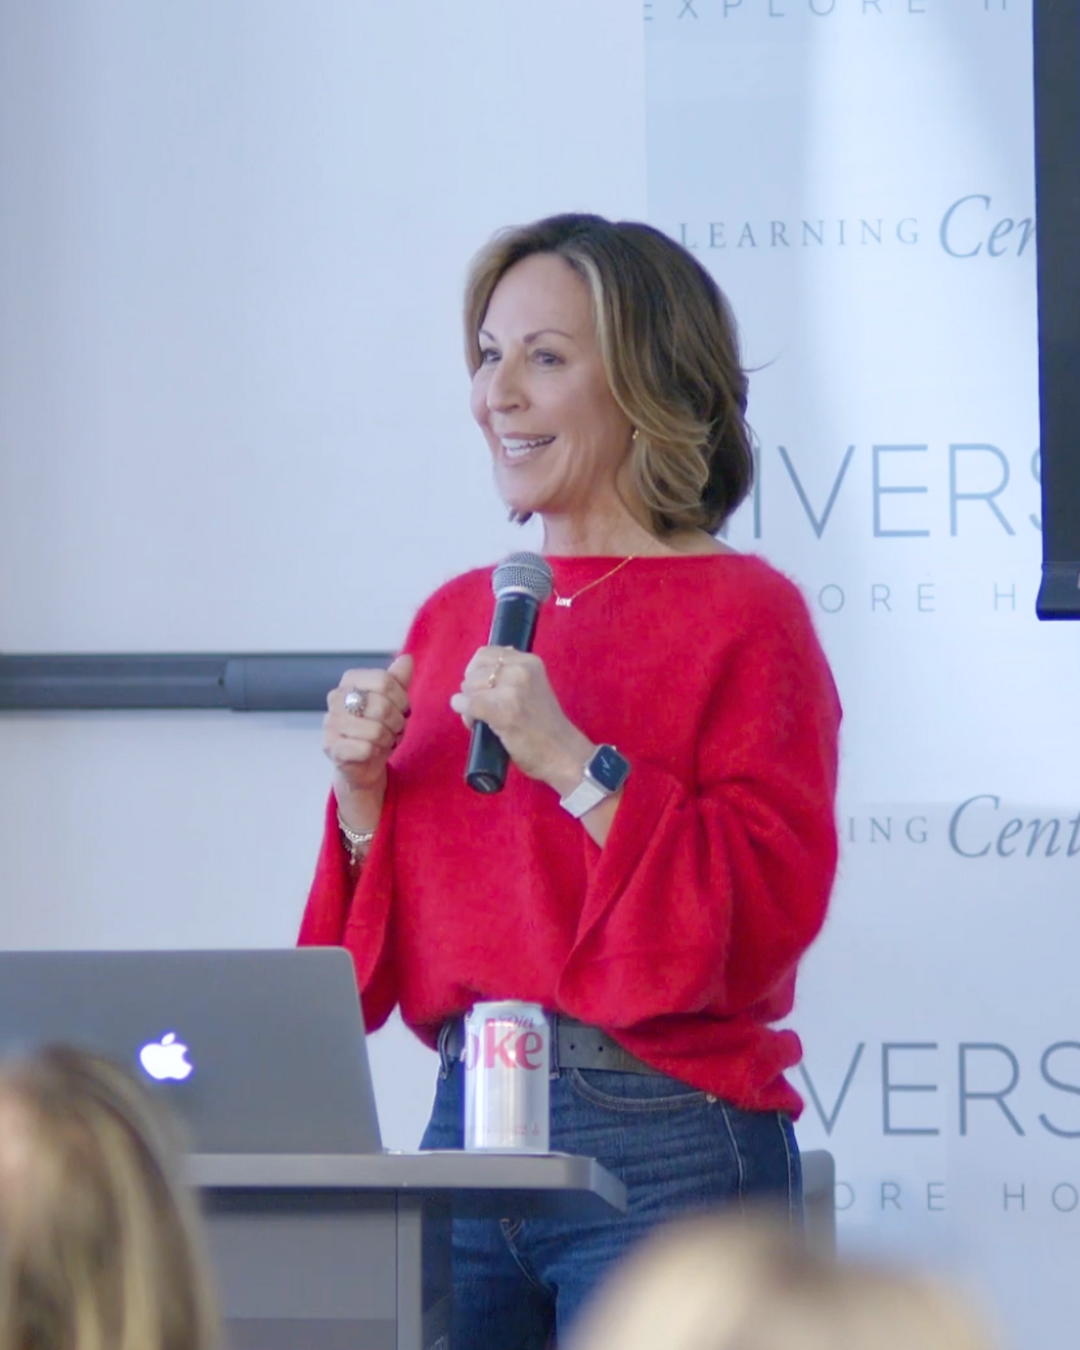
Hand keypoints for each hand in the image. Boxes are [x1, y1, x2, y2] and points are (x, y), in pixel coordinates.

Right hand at [325, 655, 413, 817]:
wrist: (364, 761)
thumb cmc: (378, 727)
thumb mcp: (393, 701)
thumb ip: (398, 680)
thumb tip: (407, 658)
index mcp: (350, 680)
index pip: (384, 681)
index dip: (402, 698)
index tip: (404, 709)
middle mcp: (336, 698)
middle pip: (382, 706)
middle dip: (397, 722)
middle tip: (396, 728)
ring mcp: (331, 723)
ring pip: (376, 731)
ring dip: (388, 739)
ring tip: (385, 740)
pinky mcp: (331, 748)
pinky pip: (366, 749)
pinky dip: (377, 752)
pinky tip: (373, 752)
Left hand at [450, 647, 592, 794]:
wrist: (562, 753)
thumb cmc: (545, 726)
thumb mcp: (533, 687)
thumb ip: (510, 675)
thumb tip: (478, 671)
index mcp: (529, 661)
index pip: (485, 653)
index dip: (476, 672)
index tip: (481, 689)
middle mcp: (521, 670)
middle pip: (474, 672)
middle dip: (471, 690)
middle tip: (481, 709)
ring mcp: (513, 690)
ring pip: (468, 687)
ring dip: (467, 704)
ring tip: (481, 719)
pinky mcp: (503, 711)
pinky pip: (467, 703)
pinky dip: (463, 712)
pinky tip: (472, 721)